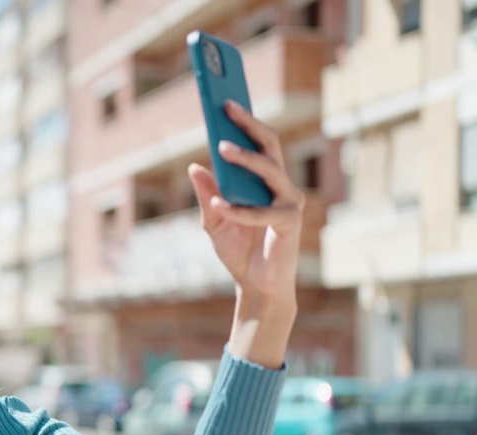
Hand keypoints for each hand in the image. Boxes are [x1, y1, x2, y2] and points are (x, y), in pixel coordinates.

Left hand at [188, 100, 302, 309]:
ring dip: (246, 158)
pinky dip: (240, 209)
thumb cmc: (239, 250)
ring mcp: (288, 202)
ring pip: (270, 169)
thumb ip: (206, 195)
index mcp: (262, 181)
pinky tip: (219, 205)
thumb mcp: (213, 221)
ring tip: (222, 148)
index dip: (244, 121)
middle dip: (248, 124)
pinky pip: (263, 211)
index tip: (224, 99)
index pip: (257, 142)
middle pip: (269, 144)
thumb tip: (194, 166)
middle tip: (227, 107)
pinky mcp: (289, 223)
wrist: (255, 285)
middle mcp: (279, 185)